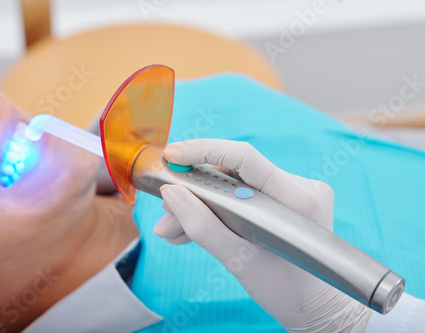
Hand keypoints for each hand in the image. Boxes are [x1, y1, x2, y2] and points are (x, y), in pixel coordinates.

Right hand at [153, 139, 371, 332]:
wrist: (314, 305)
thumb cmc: (284, 289)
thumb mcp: (238, 261)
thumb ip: (202, 226)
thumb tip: (171, 194)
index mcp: (296, 200)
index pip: (244, 157)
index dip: (204, 151)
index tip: (172, 156)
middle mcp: (301, 187)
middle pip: (234, 174)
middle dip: (195, 192)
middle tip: (167, 212)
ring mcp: (295, 191)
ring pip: (235, 185)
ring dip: (202, 204)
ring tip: (173, 228)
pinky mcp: (286, 199)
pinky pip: (244, 194)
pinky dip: (218, 209)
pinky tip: (193, 225)